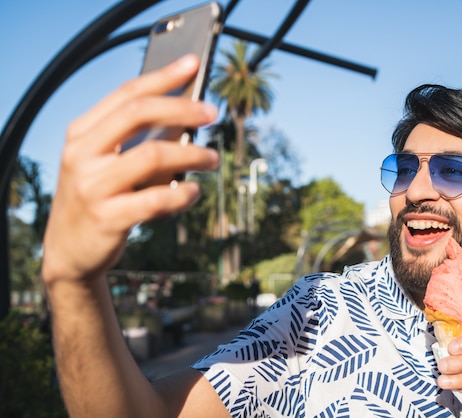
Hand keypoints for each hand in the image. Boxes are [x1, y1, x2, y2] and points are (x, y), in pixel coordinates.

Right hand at [42, 54, 218, 285]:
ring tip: (212, 159)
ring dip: (192, 154)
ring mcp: (92, 186)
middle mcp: (82, 154)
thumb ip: (137, 142)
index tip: (194, 64)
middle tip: (212, 113)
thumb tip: (188, 119)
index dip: (164, 76)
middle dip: (182, 108)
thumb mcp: (105, 165)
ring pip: (154, 156)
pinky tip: (194, 193)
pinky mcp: (107, 218)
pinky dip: (183, 194)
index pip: (127, 94)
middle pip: (139, 114)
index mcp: (82, 134)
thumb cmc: (98, 199)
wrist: (69, 251)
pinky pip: (157, 200)